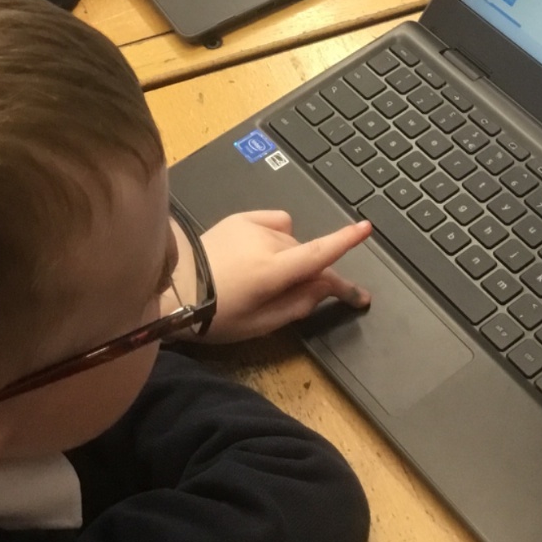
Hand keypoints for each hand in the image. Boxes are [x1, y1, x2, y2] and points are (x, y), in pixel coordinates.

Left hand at [178, 211, 372, 343]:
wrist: (174, 288)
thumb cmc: (217, 315)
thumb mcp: (260, 323)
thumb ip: (298, 305)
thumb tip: (325, 287)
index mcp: (273, 271)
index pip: (318, 254)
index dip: (345, 241)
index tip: (367, 228)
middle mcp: (267, 242)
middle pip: (306, 255)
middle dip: (313, 274)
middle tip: (303, 296)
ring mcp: (252, 226)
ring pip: (291, 242)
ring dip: (291, 257)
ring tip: (265, 278)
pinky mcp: (240, 218)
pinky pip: (275, 222)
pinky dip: (277, 235)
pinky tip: (262, 250)